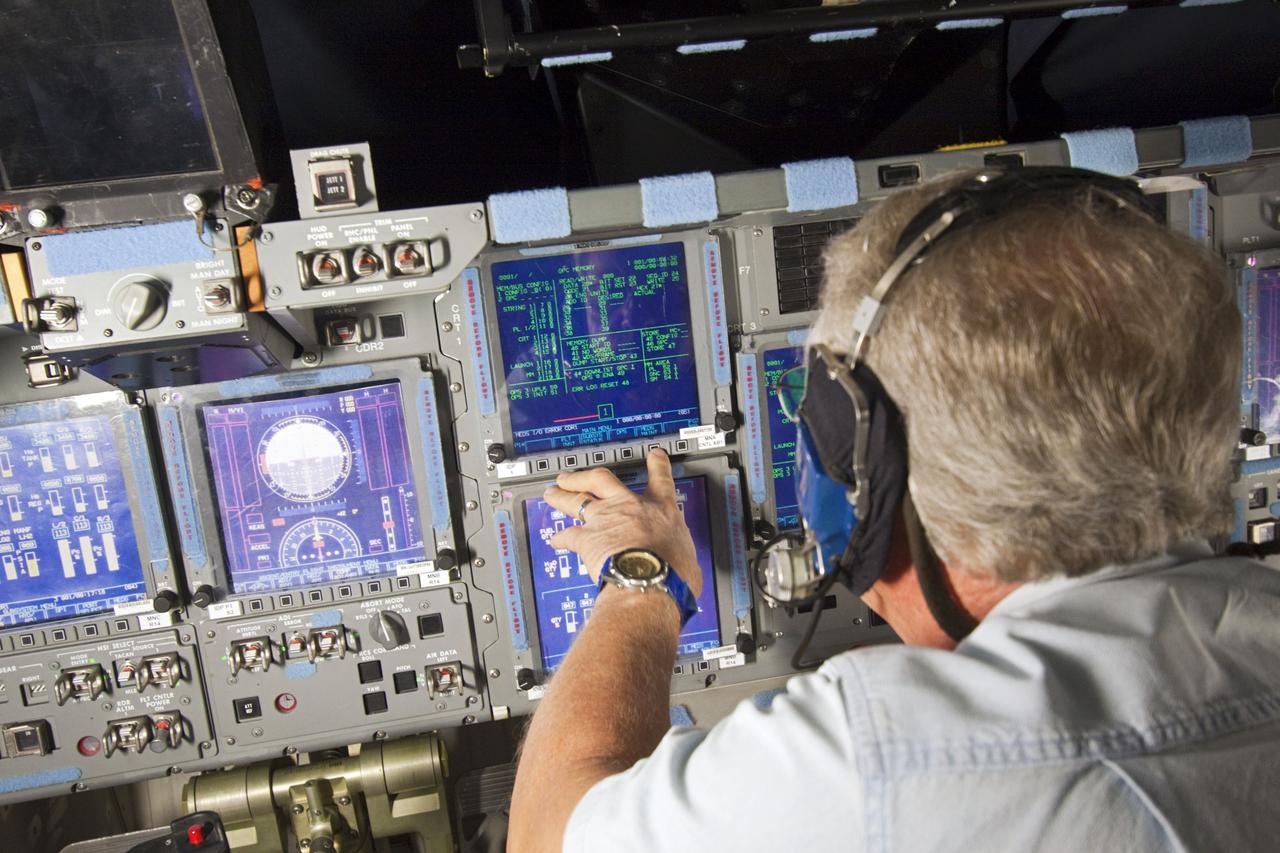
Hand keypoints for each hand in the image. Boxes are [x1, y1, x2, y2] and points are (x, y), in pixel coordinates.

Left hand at [542, 449, 701, 598]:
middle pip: (601, 479)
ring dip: (562, 497)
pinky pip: (568, 535)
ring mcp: (605, 520)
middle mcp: (630, 507)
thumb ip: (678, 552)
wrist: (650, 582)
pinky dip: (560, 538)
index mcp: (661, 510)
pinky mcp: (587, 539)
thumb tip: (681, 564)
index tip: (654, 457)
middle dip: (586, 476)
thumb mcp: (687, 556)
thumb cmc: (673, 574)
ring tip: (553, 494)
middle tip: (574, 475)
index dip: (657, 466)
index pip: (661, 480)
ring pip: (577, 501)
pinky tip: (555, 540)